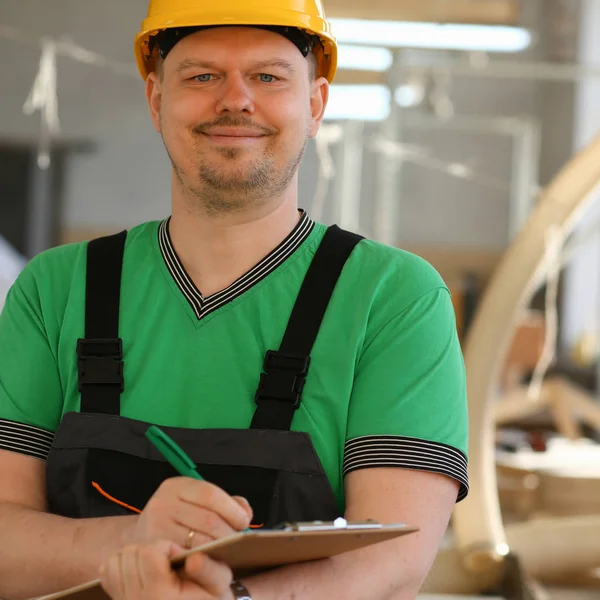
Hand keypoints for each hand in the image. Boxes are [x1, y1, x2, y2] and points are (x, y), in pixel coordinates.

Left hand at [100, 540, 233, 599]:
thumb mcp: (219, 586)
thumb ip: (210, 571)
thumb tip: (193, 558)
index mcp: (160, 596)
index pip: (148, 552)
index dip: (165, 546)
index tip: (178, 556)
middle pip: (130, 553)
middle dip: (151, 548)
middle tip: (168, 560)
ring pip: (115, 560)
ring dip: (135, 555)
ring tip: (155, 563)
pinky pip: (107, 572)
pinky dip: (122, 564)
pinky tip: (141, 570)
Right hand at [127, 477, 252, 548]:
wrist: (142, 535)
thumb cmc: (179, 516)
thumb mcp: (198, 501)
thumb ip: (227, 502)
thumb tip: (245, 512)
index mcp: (177, 486)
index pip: (211, 495)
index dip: (232, 510)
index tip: (244, 522)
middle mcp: (163, 503)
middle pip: (209, 520)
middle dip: (229, 532)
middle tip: (237, 540)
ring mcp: (156, 527)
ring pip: (200, 541)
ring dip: (219, 547)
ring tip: (226, 549)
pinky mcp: (155, 549)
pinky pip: (188, 556)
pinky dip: (204, 558)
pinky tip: (209, 557)